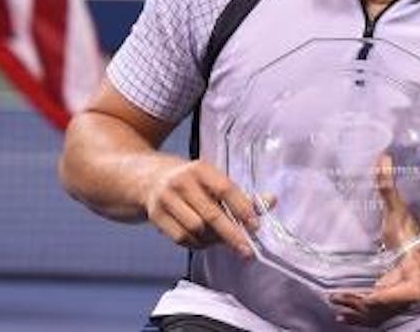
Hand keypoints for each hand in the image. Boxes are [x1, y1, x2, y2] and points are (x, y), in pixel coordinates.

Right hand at [143, 159, 259, 257]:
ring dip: (213, 240)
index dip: (242, 208)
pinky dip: (197, 244)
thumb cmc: (191, 182)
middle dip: (232, 234)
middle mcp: (182, 182)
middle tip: (247, 251)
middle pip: (210, 214)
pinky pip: (181, 238)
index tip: (255, 226)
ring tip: (224, 241)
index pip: (225, 189)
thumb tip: (272, 200)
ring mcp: (165, 199)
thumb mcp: (214, 180)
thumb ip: (243, 194)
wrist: (147, 179)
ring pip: (196, 229)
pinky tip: (206, 242)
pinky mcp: (155, 216)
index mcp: (201, 169)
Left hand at [329, 155, 419, 326]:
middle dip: (360, 306)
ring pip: (378, 316)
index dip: (381, 297)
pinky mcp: (392, 305)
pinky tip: (343, 315)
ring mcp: (400, 302)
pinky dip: (360, 317)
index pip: (402, 295)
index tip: (362, 294)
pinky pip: (376, 316)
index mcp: (415, 275)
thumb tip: (383, 158)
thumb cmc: (415, 236)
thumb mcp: (400, 213)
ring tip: (336, 303)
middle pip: (383, 308)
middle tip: (335, 296)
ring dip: (356, 313)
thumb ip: (389, 189)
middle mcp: (408, 293)